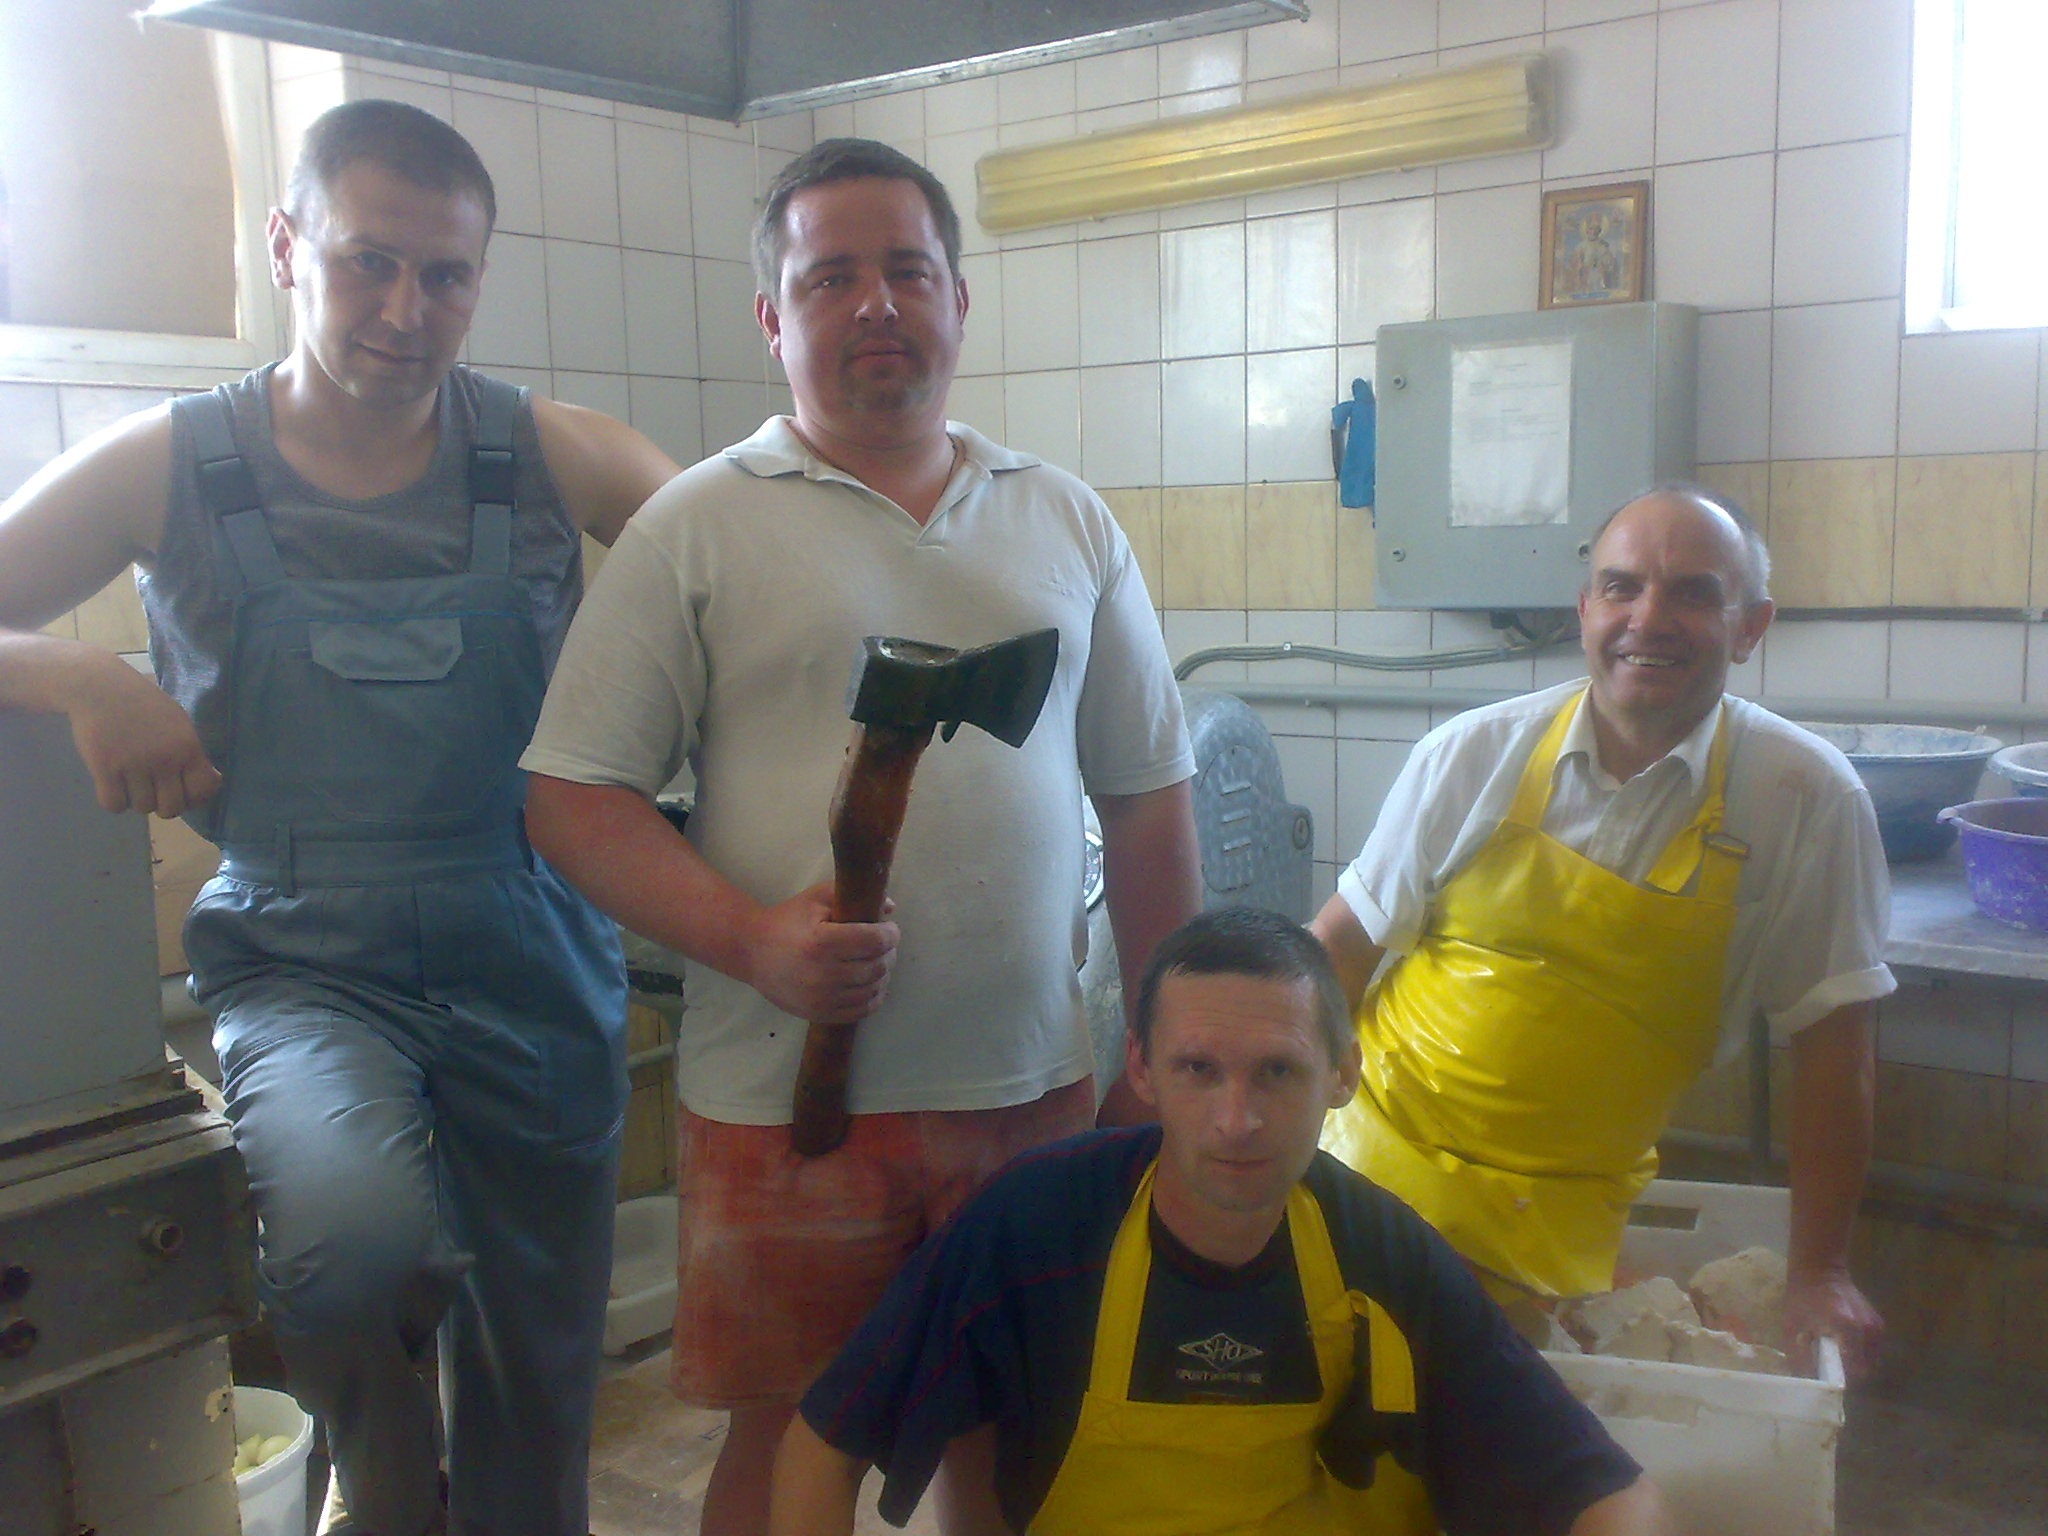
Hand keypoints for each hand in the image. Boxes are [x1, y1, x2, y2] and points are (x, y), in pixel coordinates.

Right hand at [65, 661, 219, 816]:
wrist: (100, 687)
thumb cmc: (142, 705)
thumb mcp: (179, 723)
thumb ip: (192, 753)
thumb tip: (212, 781)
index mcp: (187, 747)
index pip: (202, 790)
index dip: (195, 798)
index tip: (184, 793)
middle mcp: (164, 759)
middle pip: (171, 808)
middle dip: (164, 805)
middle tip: (154, 791)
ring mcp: (134, 765)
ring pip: (142, 808)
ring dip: (136, 800)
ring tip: (131, 781)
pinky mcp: (105, 768)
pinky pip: (113, 804)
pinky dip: (114, 800)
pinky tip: (114, 785)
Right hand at [741, 882, 898, 1023]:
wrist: (751, 953)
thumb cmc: (786, 921)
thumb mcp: (815, 898)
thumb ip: (851, 895)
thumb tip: (890, 907)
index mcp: (822, 942)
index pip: (875, 941)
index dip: (890, 934)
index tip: (889, 928)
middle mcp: (823, 974)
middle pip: (878, 966)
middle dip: (888, 952)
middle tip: (885, 944)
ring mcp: (821, 998)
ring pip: (873, 989)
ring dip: (884, 974)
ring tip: (878, 961)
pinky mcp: (819, 1013)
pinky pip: (861, 1011)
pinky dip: (874, 997)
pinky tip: (872, 984)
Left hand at [1784, 1263, 1882, 1383]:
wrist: (1820, 1270)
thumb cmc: (1802, 1297)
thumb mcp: (1792, 1326)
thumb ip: (1799, 1356)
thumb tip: (1805, 1383)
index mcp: (1847, 1328)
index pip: (1852, 1370)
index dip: (1839, 1381)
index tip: (1825, 1382)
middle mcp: (1867, 1329)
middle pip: (1864, 1369)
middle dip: (1847, 1375)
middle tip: (1827, 1372)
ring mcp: (1876, 1327)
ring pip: (1870, 1362)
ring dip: (1855, 1365)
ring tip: (1834, 1359)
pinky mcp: (1878, 1324)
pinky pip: (1872, 1350)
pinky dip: (1860, 1354)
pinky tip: (1843, 1348)